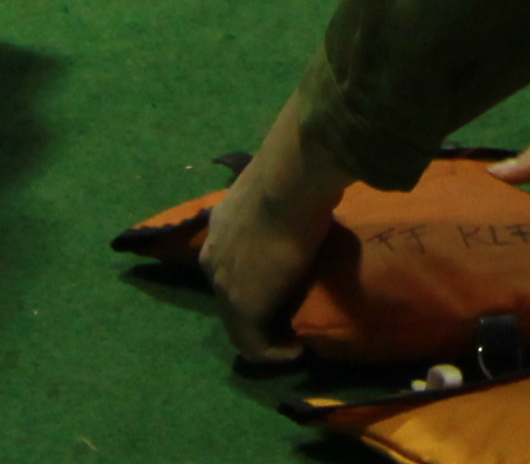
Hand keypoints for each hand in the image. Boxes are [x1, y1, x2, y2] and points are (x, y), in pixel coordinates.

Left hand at [200, 96, 357, 365]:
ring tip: (294, 341)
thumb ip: (288, 202)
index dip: (256, 280)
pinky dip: (274, 353)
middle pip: (230, 296)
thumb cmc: (295, 176)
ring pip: (238, 324)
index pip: (231, 264)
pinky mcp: (241, 307)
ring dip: (266, 336)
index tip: (285, 288)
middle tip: (289, 319)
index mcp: (221, 225)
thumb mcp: (282, 191)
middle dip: (259, 311)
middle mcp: (212, 256)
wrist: (291, 182)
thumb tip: (317, 194)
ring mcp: (222, 284)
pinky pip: (253, 343)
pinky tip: (298, 350)